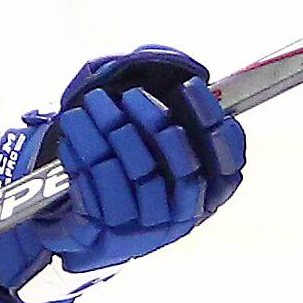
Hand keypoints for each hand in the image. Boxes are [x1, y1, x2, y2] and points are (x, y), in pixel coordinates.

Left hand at [0, 48, 245, 294]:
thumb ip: (169, 113)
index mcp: (204, 198)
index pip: (228, 164)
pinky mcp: (109, 234)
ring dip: (112, 128)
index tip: (190, 86)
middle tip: (131, 94)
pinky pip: (98, 184)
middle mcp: (182, 217)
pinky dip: (84, 149)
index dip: (212, 122)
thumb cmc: (128, 183)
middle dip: (154, 120)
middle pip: (181, 162)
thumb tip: (173, 63)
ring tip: (92, 103)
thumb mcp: (157, 156)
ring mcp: (148, 229)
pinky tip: (74, 128)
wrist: (88, 239)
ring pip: (136, 169)